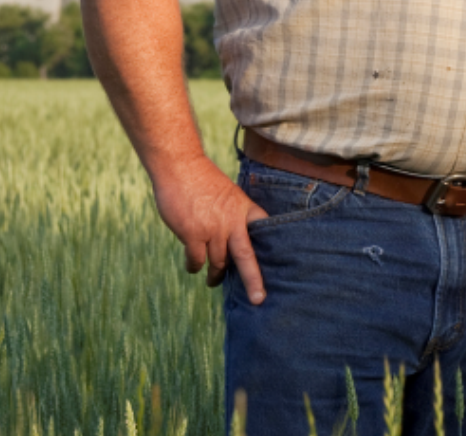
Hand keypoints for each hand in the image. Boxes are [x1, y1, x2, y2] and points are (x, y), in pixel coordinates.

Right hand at [149, 159, 270, 302]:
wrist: (180, 167)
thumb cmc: (202, 181)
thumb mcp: (228, 194)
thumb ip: (233, 217)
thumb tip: (231, 244)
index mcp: (244, 209)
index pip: (265, 230)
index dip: (274, 247)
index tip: (285, 264)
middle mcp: (232, 221)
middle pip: (247, 257)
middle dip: (254, 281)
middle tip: (258, 299)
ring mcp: (213, 229)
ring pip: (218, 262)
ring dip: (215, 275)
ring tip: (213, 281)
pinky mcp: (193, 234)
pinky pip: (197, 260)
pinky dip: (194, 266)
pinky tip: (193, 267)